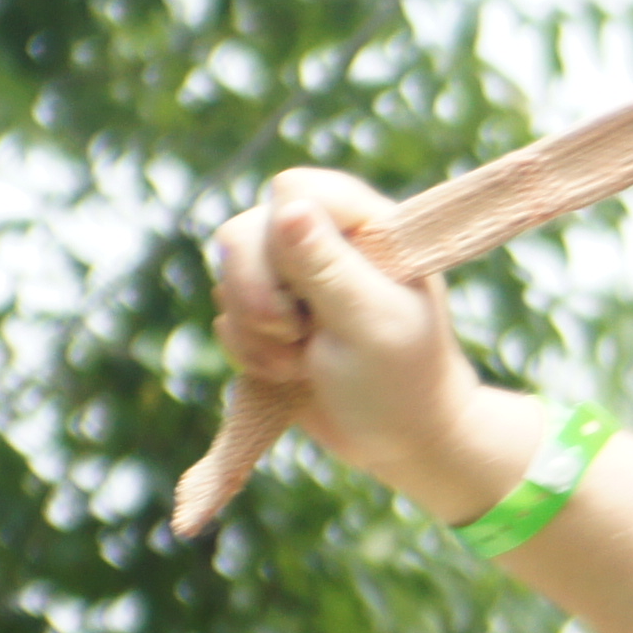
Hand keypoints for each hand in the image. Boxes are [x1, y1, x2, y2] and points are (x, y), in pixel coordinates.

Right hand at [206, 167, 499, 506]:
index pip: (295, 189)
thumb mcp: (371, 324)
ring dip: (254, 328)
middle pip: (245, 231)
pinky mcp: (273, 318)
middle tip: (293, 331)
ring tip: (303, 359)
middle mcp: (330, 244)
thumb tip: (286, 207)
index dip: (282, 235)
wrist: (404, 443)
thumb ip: (328, 267)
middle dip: (255, 290)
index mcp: (370, 227)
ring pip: (228, 275)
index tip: (304, 288)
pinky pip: (228, 317)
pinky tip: (290, 372)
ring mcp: (297, 281)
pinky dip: (248, 350)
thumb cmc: (403, 382)